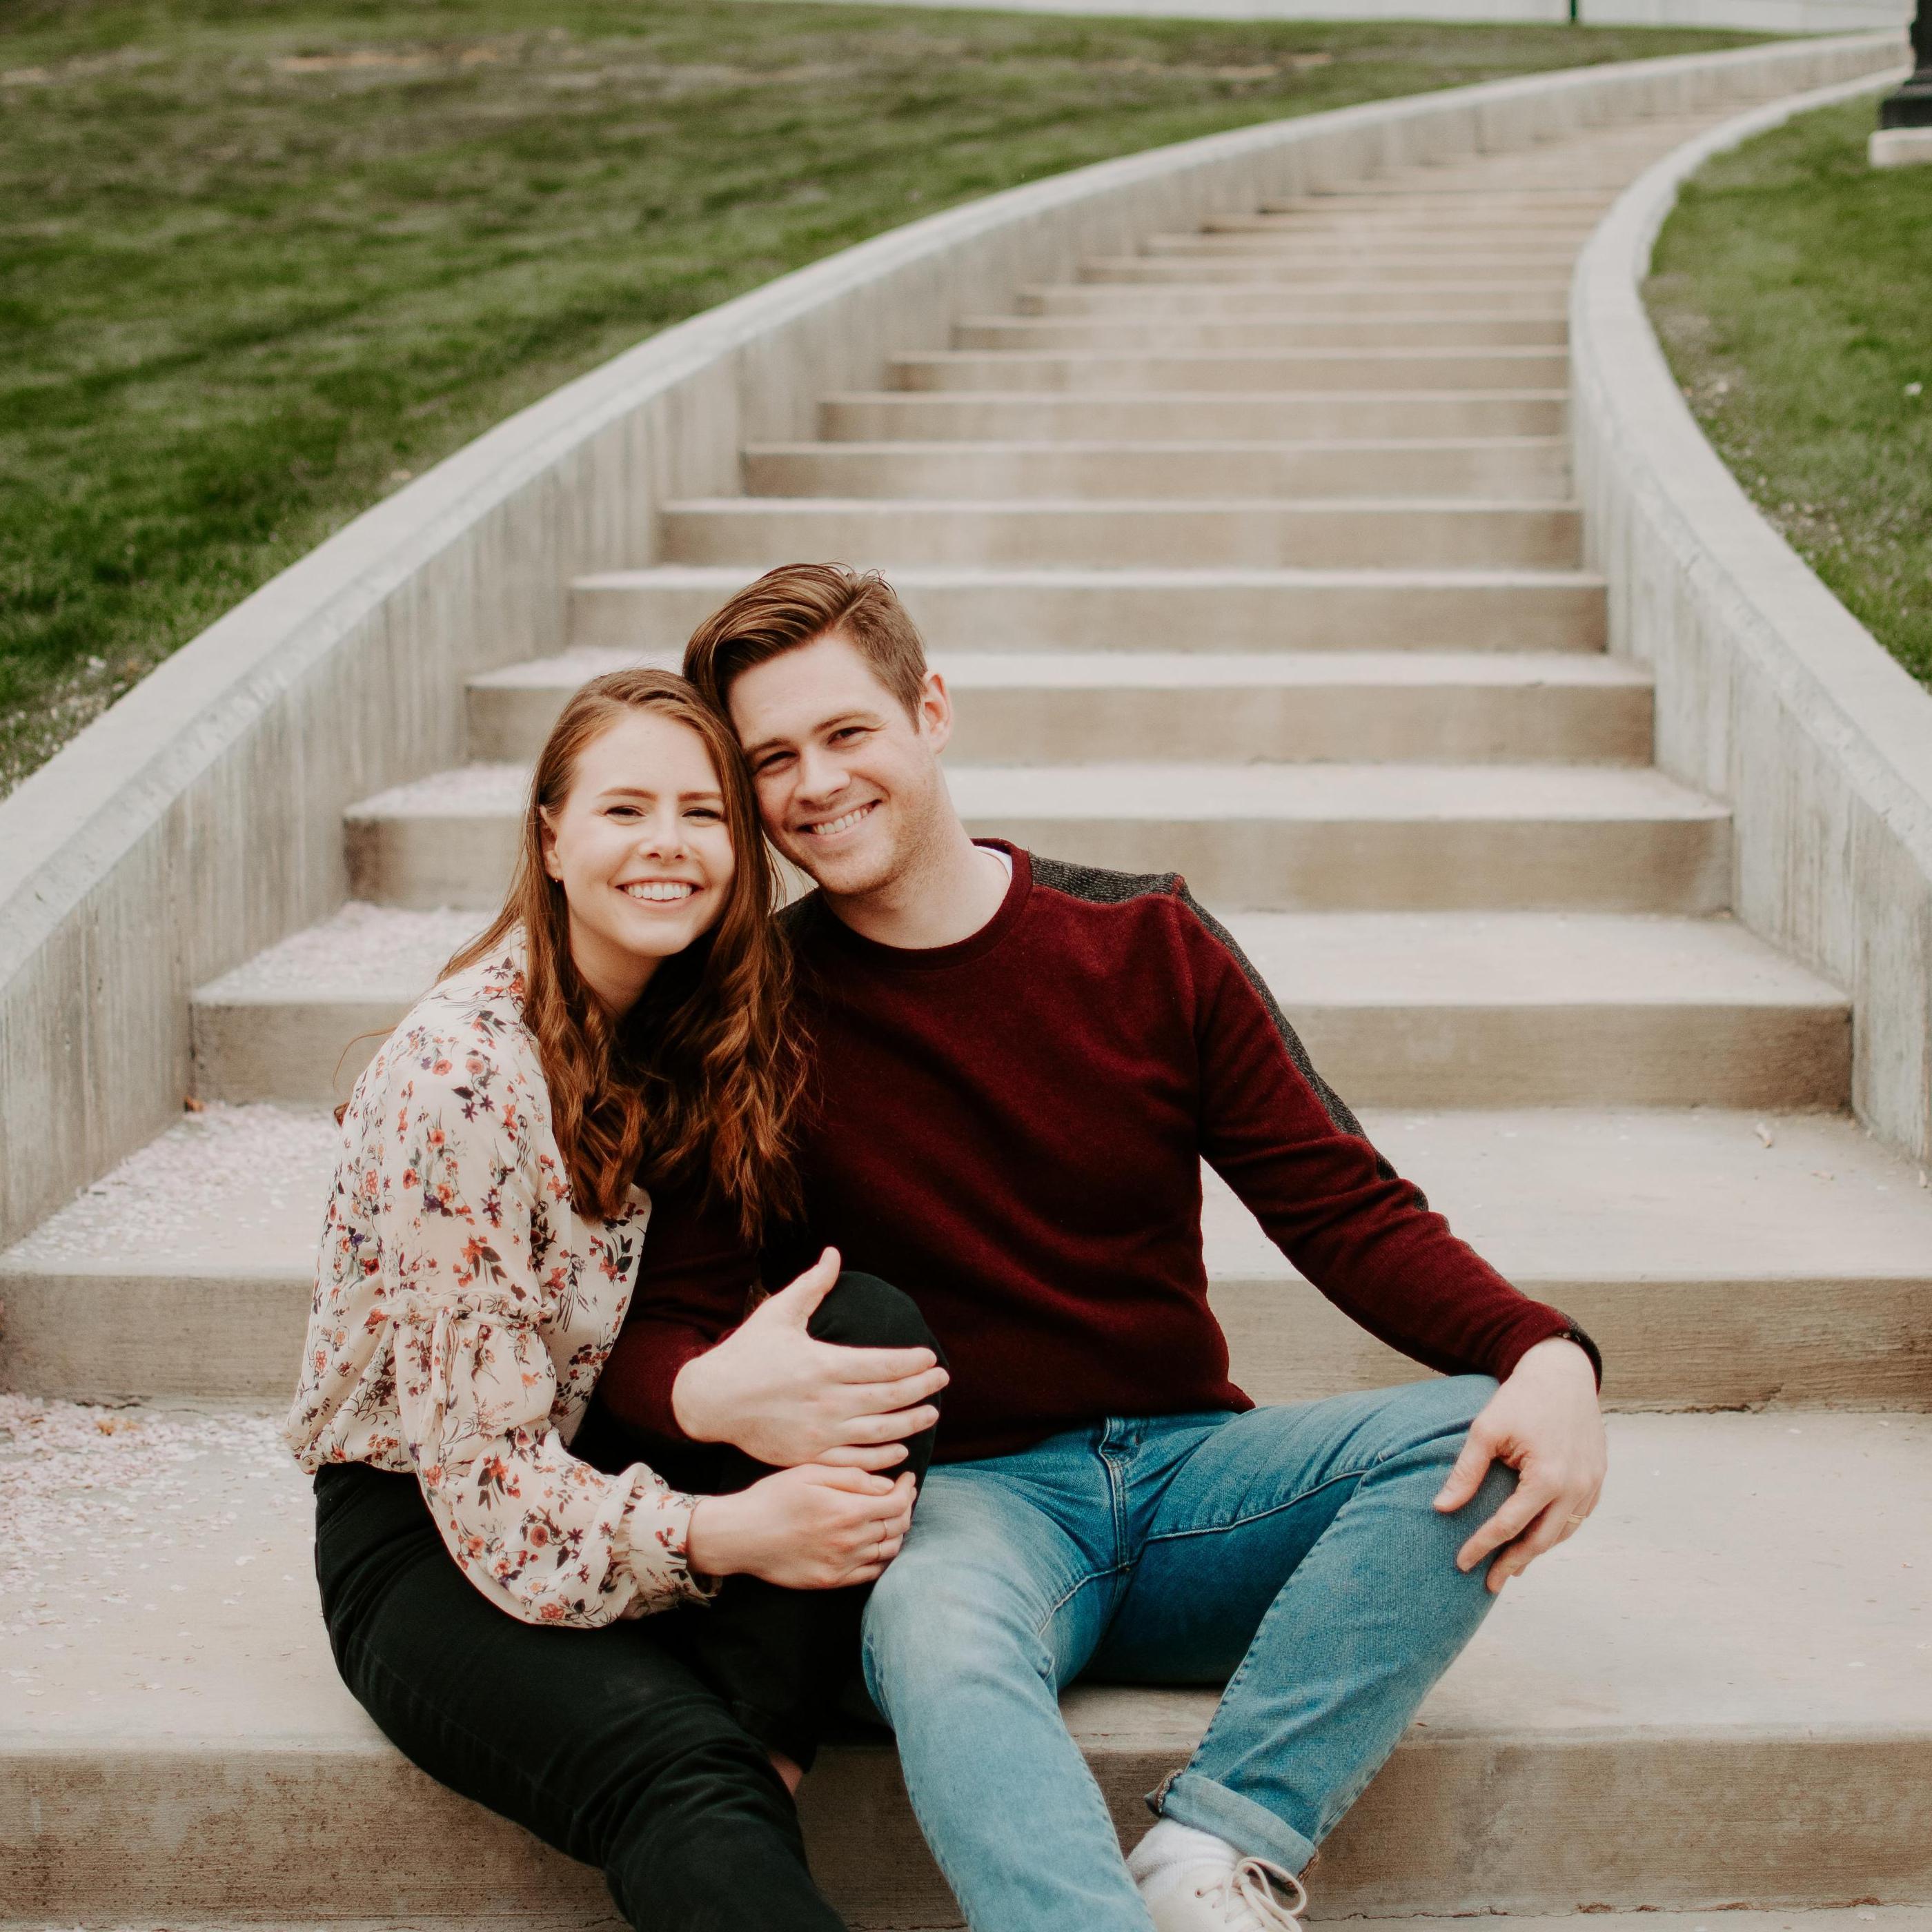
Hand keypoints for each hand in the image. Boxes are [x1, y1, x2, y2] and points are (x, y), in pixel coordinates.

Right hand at [670, 1248, 947, 1469]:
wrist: (710, 1401)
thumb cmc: (746, 1353)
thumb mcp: (778, 1313)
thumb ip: (812, 1286)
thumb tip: (834, 1253)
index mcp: (822, 1365)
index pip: (882, 1364)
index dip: (912, 1363)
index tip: (930, 1357)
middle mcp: (825, 1401)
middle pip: (888, 1397)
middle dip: (921, 1388)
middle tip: (942, 1380)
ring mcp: (818, 1433)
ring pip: (879, 1432)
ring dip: (911, 1423)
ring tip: (932, 1413)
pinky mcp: (809, 1455)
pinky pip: (855, 1460)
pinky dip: (882, 1456)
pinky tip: (900, 1448)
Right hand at [686, 1466, 916, 1589]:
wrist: (740, 1536)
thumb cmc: (772, 1498)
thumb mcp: (811, 1472)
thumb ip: (852, 1477)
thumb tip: (886, 1485)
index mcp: (847, 1511)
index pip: (897, 1503)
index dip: (908, 1490)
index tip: (908, 1479)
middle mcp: (850, 1541)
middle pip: (897, 1527)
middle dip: (905, 1508)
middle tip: (901, 1496)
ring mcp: (842, 1565)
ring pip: (888, 1551)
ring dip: (896, 1533)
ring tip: (889, 1518)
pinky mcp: (831, 1581)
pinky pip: (870, 1573)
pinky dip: (881, 1558)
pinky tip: (875, 1544)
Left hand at [1433, 1338, 1605, 1591]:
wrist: (1562, 1373)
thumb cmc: (1519, 1399)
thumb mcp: (1486, 1430)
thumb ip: (1466, 1472)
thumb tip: (1441, 1509)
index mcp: (1547, 1478)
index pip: (1509, 1526)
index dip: (1483, 1547)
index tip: (1461, 1563)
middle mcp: (1576, 1488)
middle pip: (1540, 1541)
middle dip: (1512, 1563)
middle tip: (1488, 1583)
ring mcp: (1591, 1486)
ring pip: (1562, 1533)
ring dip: (1536, 1551)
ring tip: (1511, 1565)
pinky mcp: (1597, 1479)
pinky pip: (1577, 1518)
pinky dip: (1556, 1532)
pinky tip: (1537, 1538)